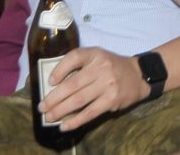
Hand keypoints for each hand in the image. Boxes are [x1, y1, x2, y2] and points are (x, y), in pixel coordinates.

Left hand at [36, 46, 150, 131]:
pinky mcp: (112, 100)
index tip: (50, 81)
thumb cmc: (111, 67)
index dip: (60, 69)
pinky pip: (89, 112)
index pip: (74, 57)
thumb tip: (54, 85)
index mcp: (95, 54)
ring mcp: (107, 84)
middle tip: (42, 107)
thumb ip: (80, 66)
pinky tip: (65, 125)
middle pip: (72, 84)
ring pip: (78, 100)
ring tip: (49, 117)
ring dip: (60, 111)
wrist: (138, 75)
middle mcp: (102, 67)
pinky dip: (75, 120)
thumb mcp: (98, 58)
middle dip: (54, 98)